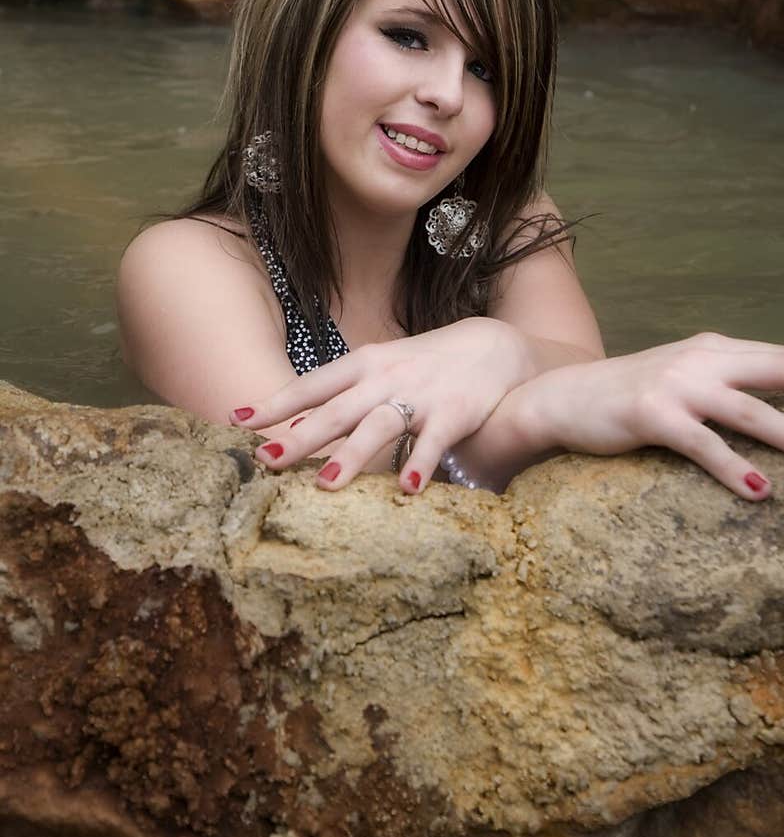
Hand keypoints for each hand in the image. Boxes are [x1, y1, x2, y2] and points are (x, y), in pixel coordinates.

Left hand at [228, 317, 532, 490]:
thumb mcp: (382, 369)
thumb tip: (294, 423)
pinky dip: (421, 463)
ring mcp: (420, 395)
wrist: (495, 346)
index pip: (312, 385)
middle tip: (265, 460)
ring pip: (380, 425)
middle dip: (300, 436)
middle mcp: (386, 378)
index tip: (236, 419)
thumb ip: (344, 395)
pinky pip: (434, 442)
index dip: (275, 402)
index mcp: (364, 365)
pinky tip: (408, 489)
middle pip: (337, 410)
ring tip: (326, 485)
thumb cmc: (427, 365)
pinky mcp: (455, 413)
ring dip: (353, 455)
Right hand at [505, 332, 783, 500]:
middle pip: (779, 368)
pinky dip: (735, 466)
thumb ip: (724, 383)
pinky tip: (760, 489)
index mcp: (712, 349)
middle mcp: (699, 359)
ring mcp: (675, 386)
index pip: (782, 356)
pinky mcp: (651, 415)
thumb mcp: (681, 378)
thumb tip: (779, 410)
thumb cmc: (626, 396)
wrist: (561, 397)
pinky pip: (703, 444)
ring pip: (749, 410)